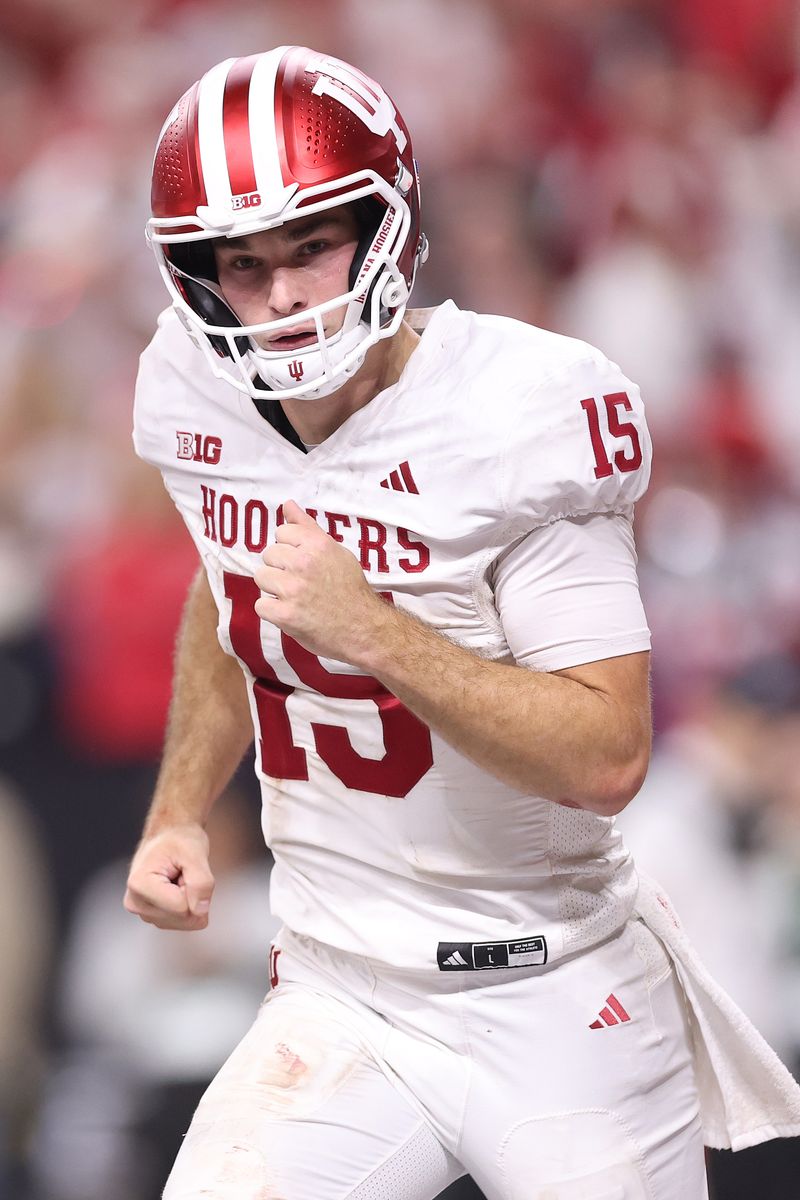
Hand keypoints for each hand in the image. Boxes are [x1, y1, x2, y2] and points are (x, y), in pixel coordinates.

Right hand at [124, 823, 214, 930]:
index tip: (183, 868)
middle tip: (183, 873)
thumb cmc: (180, 840)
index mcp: (139, 884)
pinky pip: (183, 922)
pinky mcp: (152, 917)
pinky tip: (177, 888)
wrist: (169, 835)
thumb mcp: (196, 854)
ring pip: (184, 922)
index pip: (181, 906)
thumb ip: (201, 883)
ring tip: (179, 879)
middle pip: (182, 917)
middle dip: (192, 895)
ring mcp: (142, 912)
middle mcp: (135, 903)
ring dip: (190, 900)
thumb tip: (201, 912)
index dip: (193, 887)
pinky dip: (188, 905)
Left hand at [254, 499, 386, 661]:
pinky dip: (273, 612)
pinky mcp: (286, 615)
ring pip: (261, 578)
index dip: (291, 550)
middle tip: (302, 584)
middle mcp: (304, 563)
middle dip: (281, 569)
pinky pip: (260, 606)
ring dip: (275, 590)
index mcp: (317, 544)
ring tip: (296, 598)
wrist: (365, 628)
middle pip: (268, 555)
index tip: (304, 564)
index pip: (281, 533)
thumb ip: (307, 528)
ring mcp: (293, 589)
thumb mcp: (335, 551)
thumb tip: (287, 505)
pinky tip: (291, 613)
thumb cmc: (350, 589)